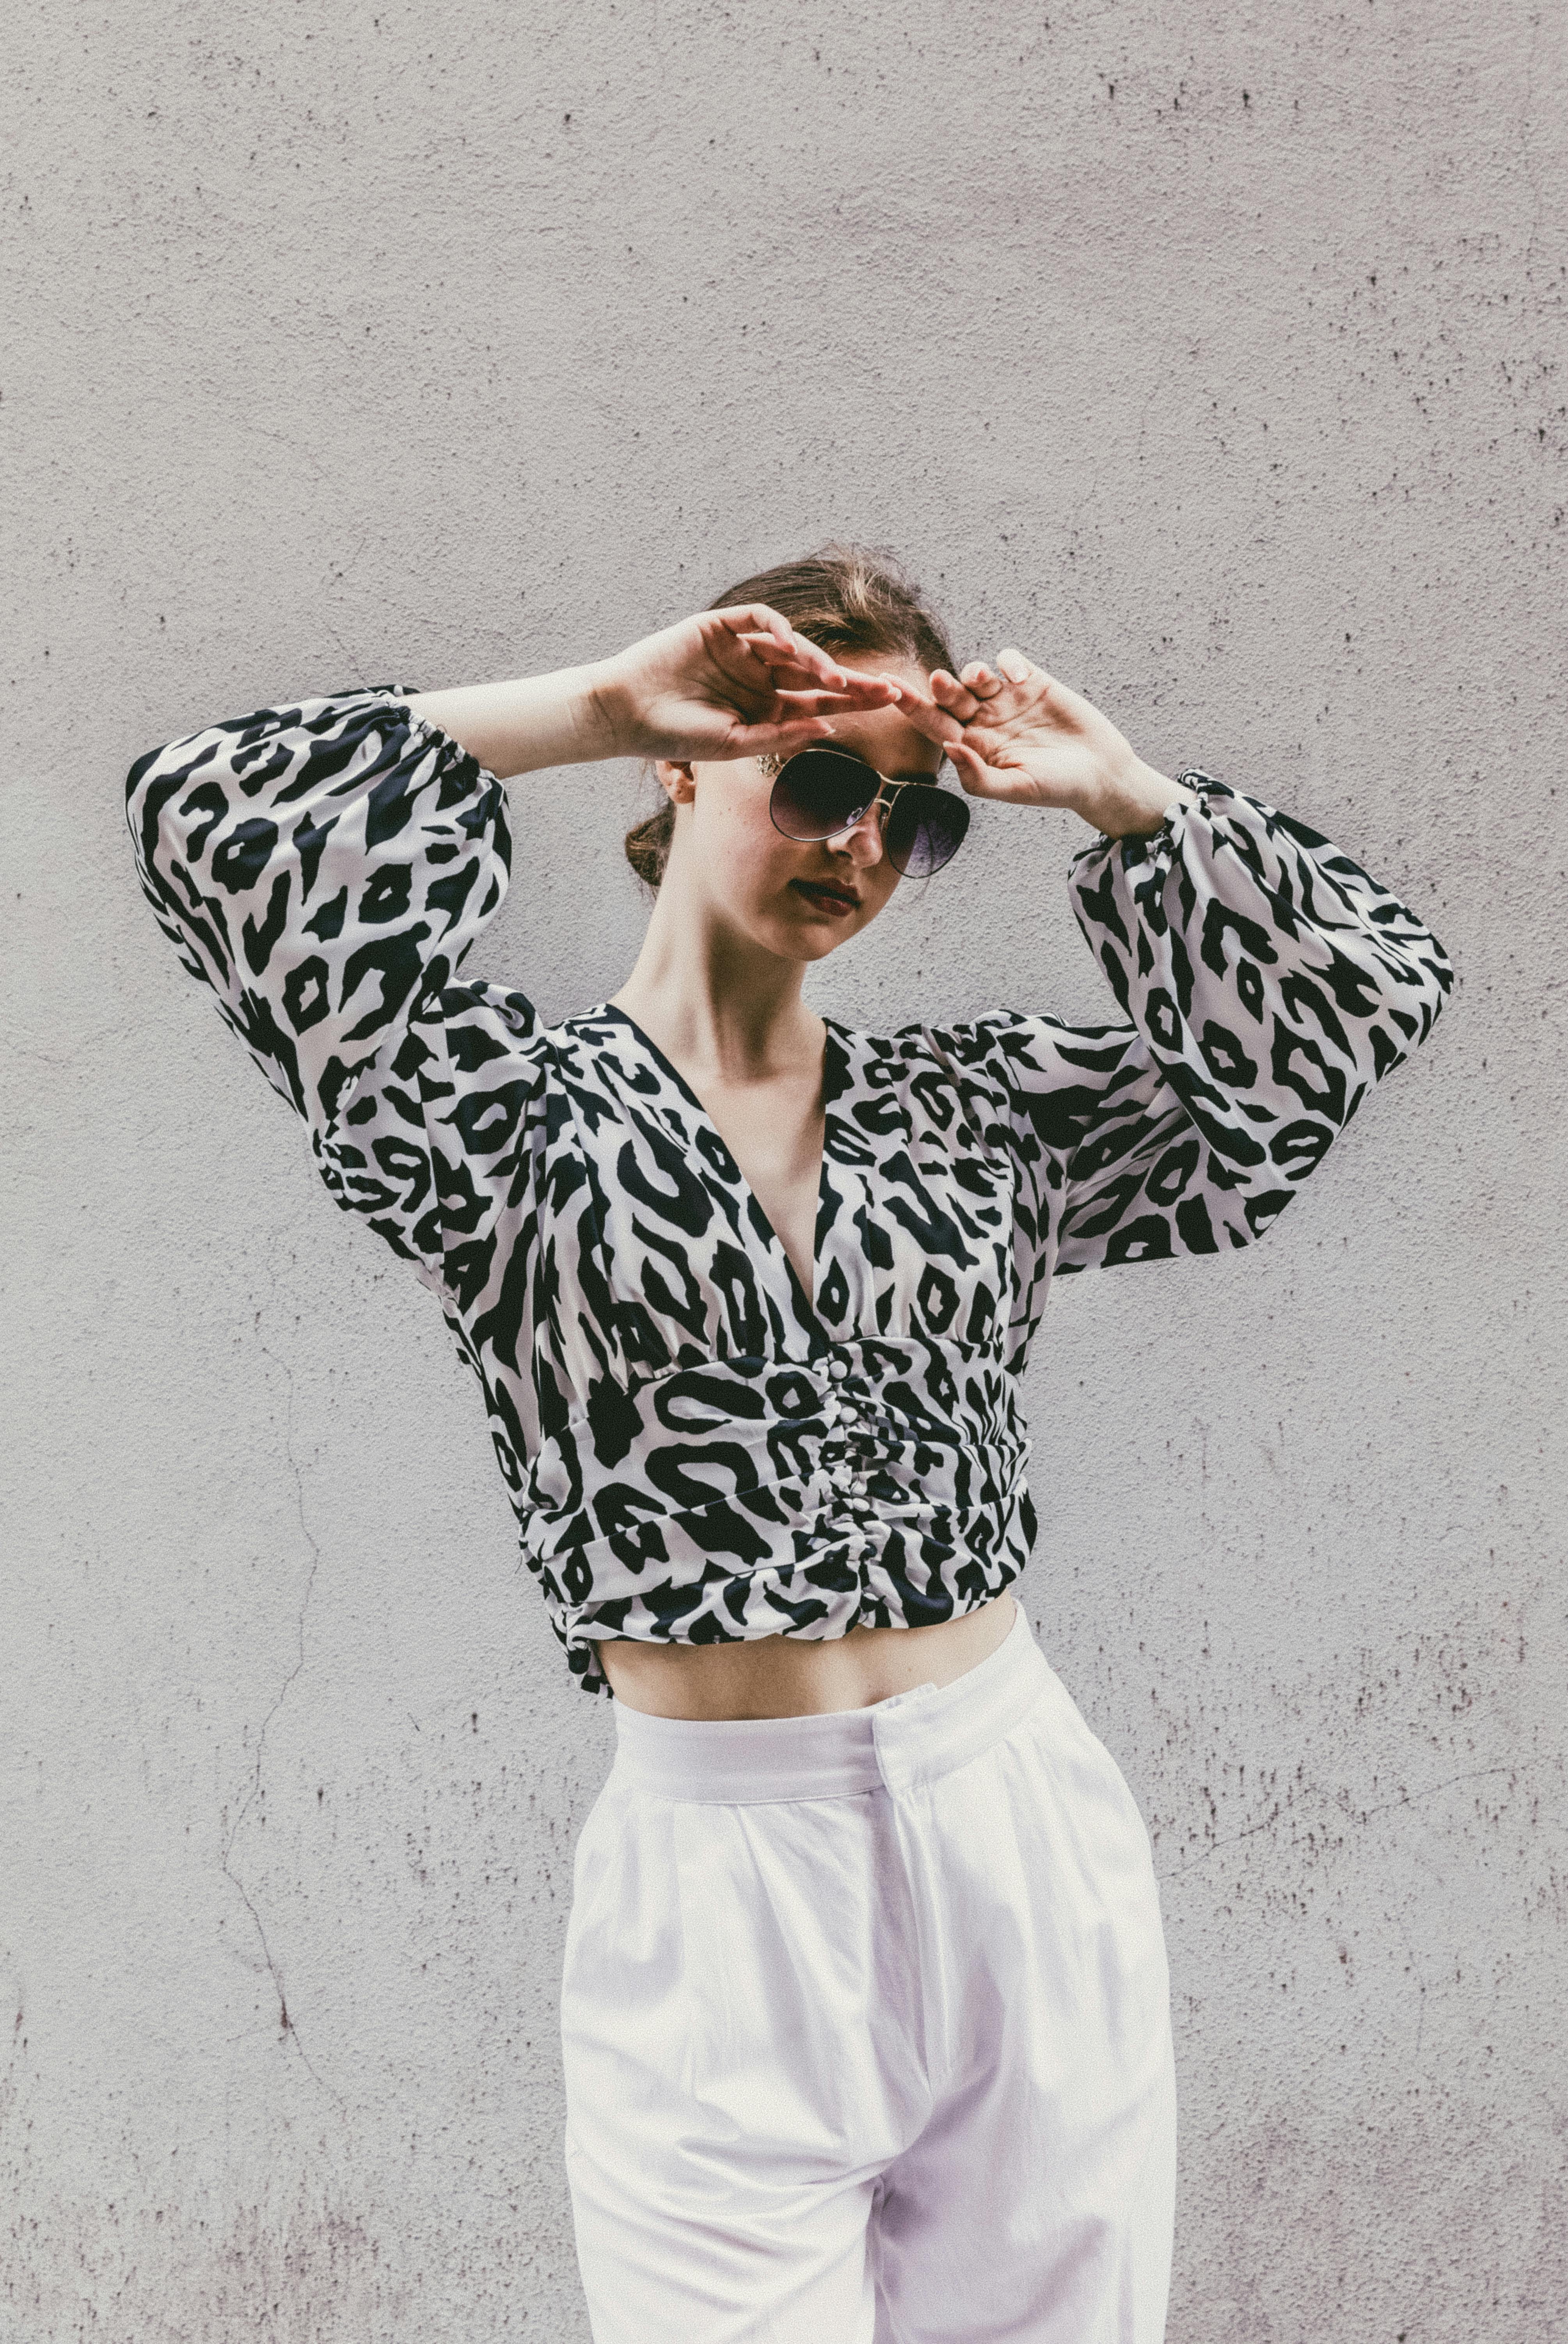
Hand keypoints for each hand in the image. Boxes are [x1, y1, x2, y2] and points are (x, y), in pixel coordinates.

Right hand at [592, 605, 901, 763]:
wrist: (626, 713)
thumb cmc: (675, 736)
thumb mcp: (733, 744)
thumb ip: (780, 736)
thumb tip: (830, 728)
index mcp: (765, 708)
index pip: (819, 702)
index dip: (853, 702)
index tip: (890, 704)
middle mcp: (758, 677)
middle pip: (816, 674)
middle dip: (852, 680)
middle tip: (889, 688)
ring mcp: (741, 650)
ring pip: (793, 648)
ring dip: (819, 660)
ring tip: (840, 679)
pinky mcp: (721, 627)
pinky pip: (760, 620)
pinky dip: (781, 629)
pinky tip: (796, 647)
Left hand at [908, 649, 1192, 837]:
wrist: (1100, 773)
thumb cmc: (1055, 789)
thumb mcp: (1015, 788)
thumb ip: (978, 776)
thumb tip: (948, 748)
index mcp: (971, 747)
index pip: (934, 724)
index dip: (914, 707)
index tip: (893, 693)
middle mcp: (984, 721)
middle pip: (950, 696)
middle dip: (942, 687)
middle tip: (938, 681)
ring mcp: (1007, 700)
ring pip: (977, 675)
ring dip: (972, 673)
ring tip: (980, 681)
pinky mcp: (1032, 682)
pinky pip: (1010, 661)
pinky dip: (1010, 663)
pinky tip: (1022, 678)